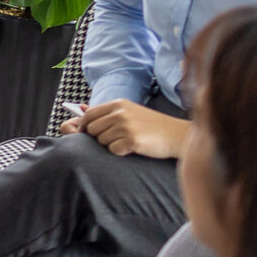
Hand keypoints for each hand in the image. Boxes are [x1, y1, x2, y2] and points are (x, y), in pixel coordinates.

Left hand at [74, 99, 189, 158]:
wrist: (175, 134)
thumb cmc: (150, 125)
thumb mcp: (128, 111)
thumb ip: (105, 112)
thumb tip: (81, 109)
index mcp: (118, 104)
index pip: (89, 115)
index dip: (85, 126)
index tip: (90, 133)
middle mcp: (120, 113)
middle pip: (92, 129)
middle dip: (99, 137)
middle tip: (115, 138)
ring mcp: (126, 126)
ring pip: (102, 141)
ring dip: (111, 144)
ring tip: (127, 141)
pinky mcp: (132, 140)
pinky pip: (113, 150)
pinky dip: (121, 152)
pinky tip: (133, 147)